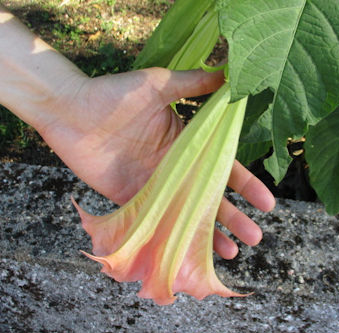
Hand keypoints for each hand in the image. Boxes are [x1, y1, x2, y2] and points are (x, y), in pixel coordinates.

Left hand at [38, 67, 274, 258]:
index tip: (267, 202)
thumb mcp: (158, 85)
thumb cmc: (114, 95)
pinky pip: (157, 221)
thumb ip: (193, 84)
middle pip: (209, 196)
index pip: (222, 166)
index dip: (246, 184)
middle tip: (256, 236)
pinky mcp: (131, 199)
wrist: (70, 110)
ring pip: (187, 213)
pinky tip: (189, 251)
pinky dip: (172, 236)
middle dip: (233, 216)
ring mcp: (154, 186)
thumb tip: (230, 75)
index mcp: (185, 142)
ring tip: (233, 252)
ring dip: (209, 233)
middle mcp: (174, 167)